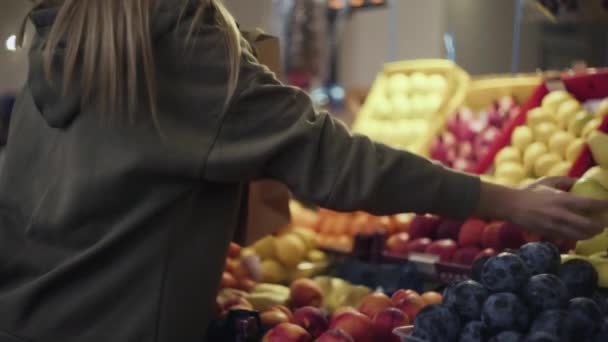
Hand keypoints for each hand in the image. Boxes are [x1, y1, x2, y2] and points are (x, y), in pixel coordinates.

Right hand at [476, 177, 607, 239]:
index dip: (604, 205)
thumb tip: (581, 181)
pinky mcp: (548, 234)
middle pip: (588, 225)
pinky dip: (577, 237)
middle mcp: (559, 215)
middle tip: (604, 223)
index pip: (590, 204)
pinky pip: (567, 238)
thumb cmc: (529, 191)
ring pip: (579, 235)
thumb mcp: (548, 181)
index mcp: (561, 199)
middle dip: (600, 226)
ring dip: (590, 234)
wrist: (509, 205)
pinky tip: (580, 234)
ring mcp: (553, 226)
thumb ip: (566, 181)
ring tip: (595, 231)